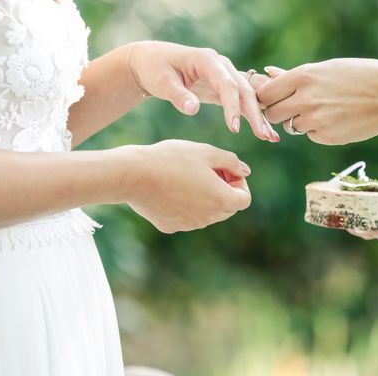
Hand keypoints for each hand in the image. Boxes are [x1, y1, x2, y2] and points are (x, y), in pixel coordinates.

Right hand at [121, 140, 251, 232]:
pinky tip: (171, 186)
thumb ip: (231, 161)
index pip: (244, 199)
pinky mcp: (170, 226)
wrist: (133, 174)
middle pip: (227, 207)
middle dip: (224, 189)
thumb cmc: (172, 159)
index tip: (224, 169)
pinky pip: (187, 216)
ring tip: (187, 175)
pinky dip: (186, 204)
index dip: (239, 182)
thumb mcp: (206, 152)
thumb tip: (244, 171)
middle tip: (207, 169)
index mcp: (221, 200)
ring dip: (206, 196)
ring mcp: (189, 225)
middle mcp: (208, 218)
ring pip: (207, 213)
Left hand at [129, 41, 278, 141]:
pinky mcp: (224, 86)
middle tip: (264, 135)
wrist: (153, 62)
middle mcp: (222, 65)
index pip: (226, 84)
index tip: (234, 128)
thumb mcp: (162, 82)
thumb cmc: (155, 69)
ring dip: (260, 116)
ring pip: (248, 95)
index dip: (232, 106)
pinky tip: (264, 132)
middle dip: (255, 113)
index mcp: (207, 60)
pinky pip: (242, 101)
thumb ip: (178, 95)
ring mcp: (226, 74)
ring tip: (271, 137)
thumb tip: (193, 110)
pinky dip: (253, 115)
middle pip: (244, 90)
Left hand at [256, 58, 377, 144]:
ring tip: (324, 109)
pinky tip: (337, 119)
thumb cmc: (360, 76)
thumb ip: (293, 76)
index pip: (264, 93)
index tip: (273, 98)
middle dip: (279, 112)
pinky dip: (317, 130)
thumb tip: (267, 72)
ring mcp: (315, 120)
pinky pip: (310, 135)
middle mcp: (305, 98)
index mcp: (303, 76)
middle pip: (272, 113)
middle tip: (294, 107)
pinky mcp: (326, 136)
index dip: (266, 98)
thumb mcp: (326, 69)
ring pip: (291, 126)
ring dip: (300, 121)